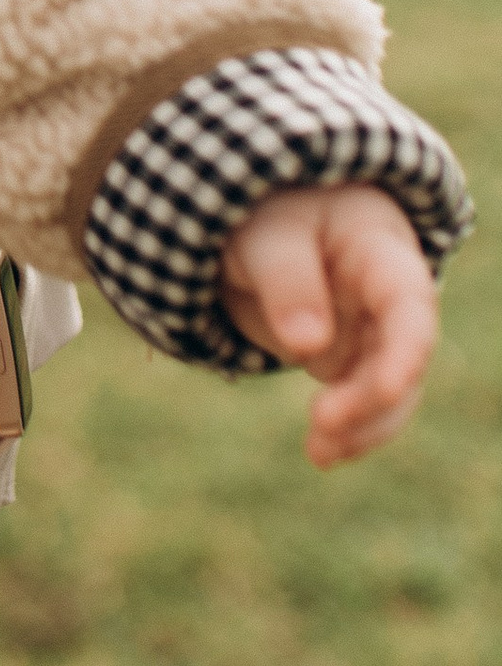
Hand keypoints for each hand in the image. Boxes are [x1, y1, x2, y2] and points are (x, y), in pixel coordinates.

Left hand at [218, 186, 438, 466]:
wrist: (257, 217)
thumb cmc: (268, 211)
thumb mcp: (267, 234)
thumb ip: (287, 279)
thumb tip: (306, 346)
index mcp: (380, 250)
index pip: (408, 304)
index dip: (406, 350)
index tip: (389, 390)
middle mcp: (389, 296)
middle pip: (401, 356)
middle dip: (371, 398)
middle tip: (323, 423)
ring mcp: (372, 329)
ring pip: (386, 388)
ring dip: (361, 425)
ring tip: (321, 453)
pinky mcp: (348, 356)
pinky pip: (359, 400)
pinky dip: (344, 427)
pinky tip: (321, 453)